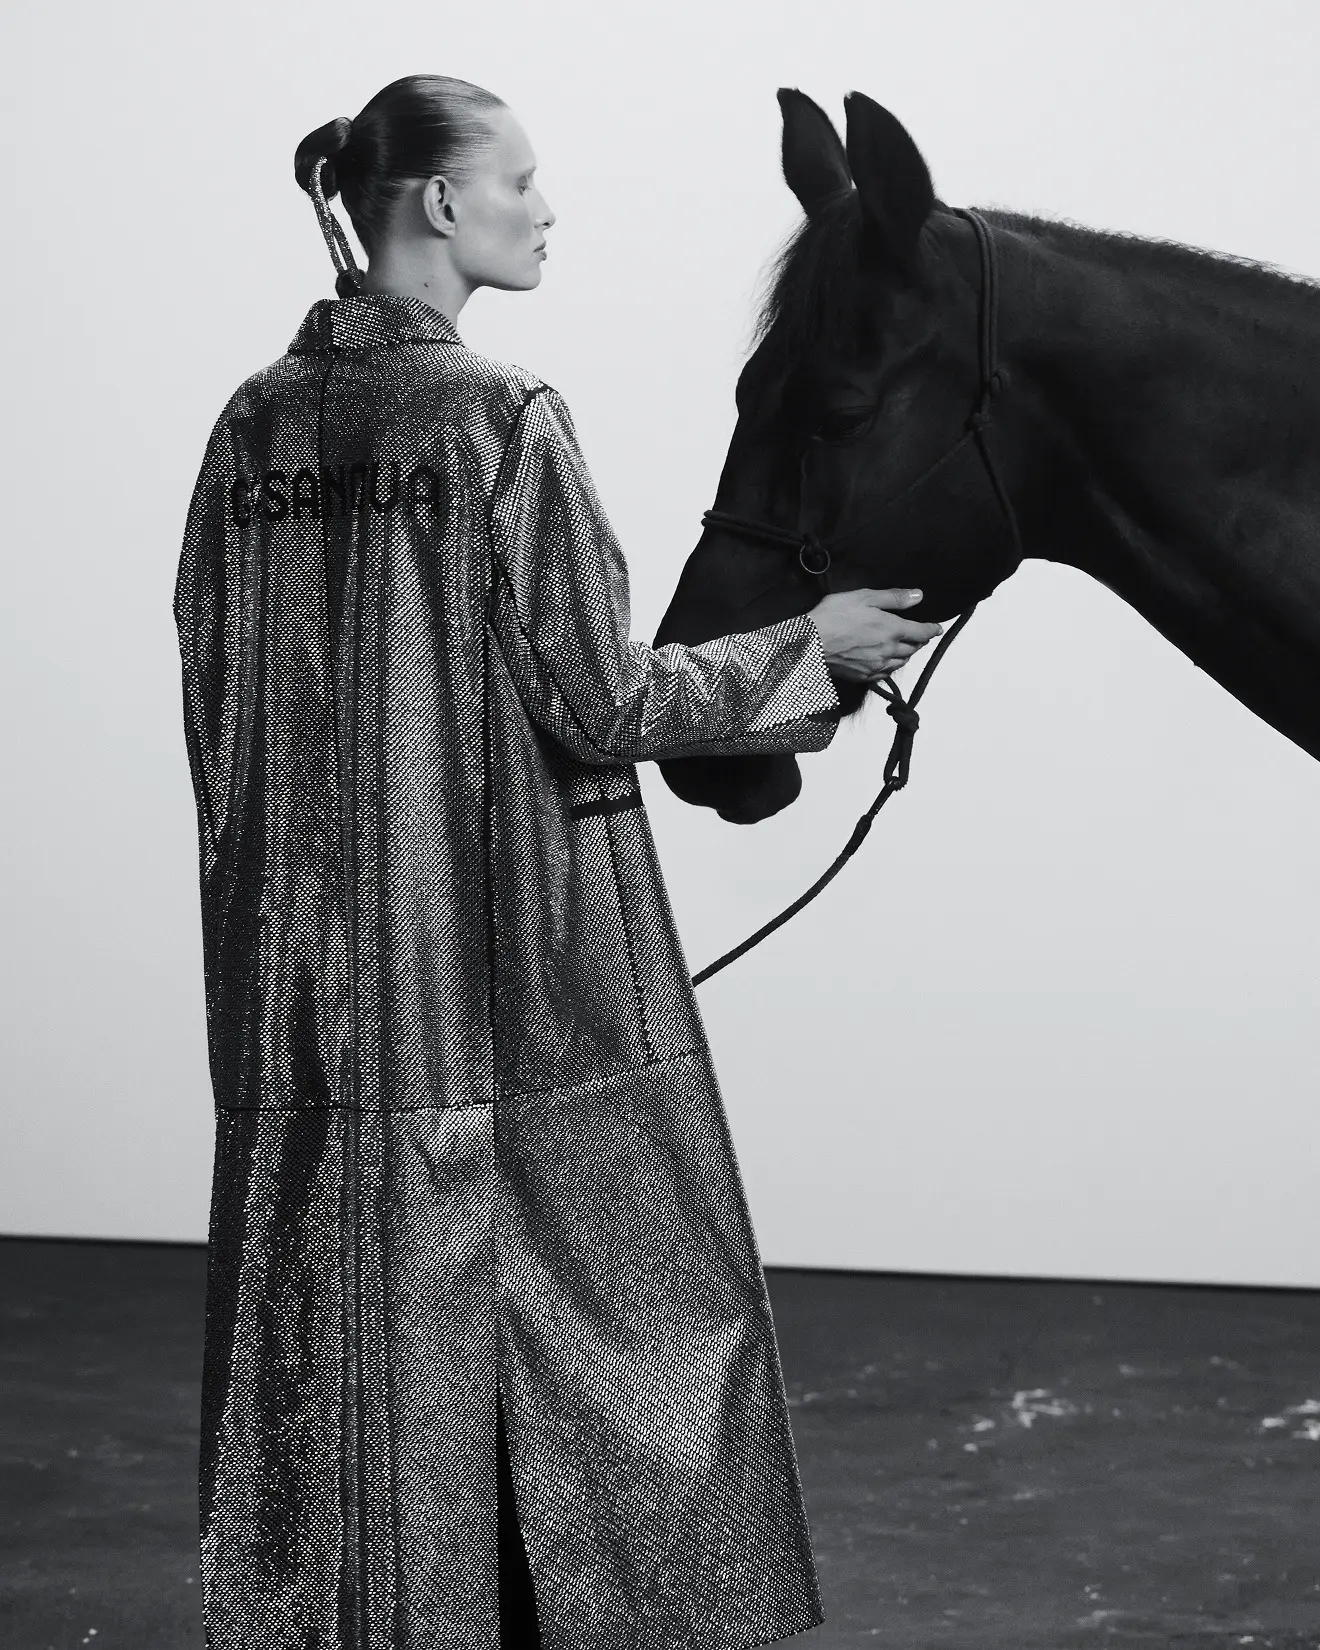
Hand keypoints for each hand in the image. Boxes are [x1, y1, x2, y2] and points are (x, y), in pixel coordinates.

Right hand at [807, 588, 943, 682]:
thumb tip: (918, 596)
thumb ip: (893, 598)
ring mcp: (876, 666)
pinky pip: (885, 674)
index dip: (932, 630)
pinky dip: (891, 667)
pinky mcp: (864, 676)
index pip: (921, 632)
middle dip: (919, 641)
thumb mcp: (864, 598)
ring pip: (901, 663)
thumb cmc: (833, 616)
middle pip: (913, 649)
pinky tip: (887, 663)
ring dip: (906, 655)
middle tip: (919, 636)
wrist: (810, 643)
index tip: (937, 628)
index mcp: (892, 629)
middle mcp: (888, 650)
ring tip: (905, 648)